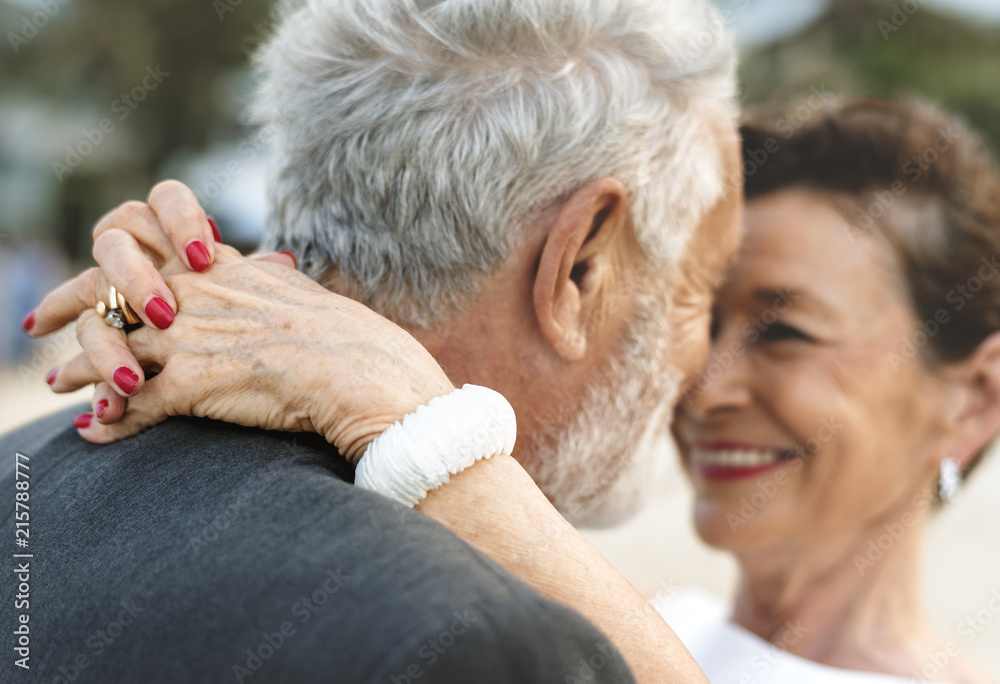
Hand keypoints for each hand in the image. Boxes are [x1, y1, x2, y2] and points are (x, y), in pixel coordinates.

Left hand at [28, 181, 453, 461]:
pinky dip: (109, 421)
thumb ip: (271, 279)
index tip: (96, 281)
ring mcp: (189, 338)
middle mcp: (196, 296)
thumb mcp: (302, 292)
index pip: (147, 248)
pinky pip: (128, 403)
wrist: (364, 369)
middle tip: (42, 320)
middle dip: (69, 303)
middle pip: (107, 287)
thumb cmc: (349, 338)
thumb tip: (268, 267)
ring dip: (80, 369)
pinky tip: (95, 433)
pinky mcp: (190, 384)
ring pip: (107, 346)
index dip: (111, 262)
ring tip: (61, 385)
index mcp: (224, 271)